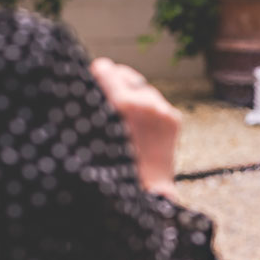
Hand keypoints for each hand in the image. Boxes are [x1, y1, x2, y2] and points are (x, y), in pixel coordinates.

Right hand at [90, 57, 180, 199]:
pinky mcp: (174, 118)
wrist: (146, 191)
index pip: (105, 68)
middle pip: (125, 73)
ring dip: (132, 96)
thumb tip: (85, 78)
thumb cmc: (112, 166)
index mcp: (124, 104)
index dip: (95, 76)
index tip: (90, 84)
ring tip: (123, 117)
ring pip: (141, 87)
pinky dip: (146, 108)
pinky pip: (155, 101)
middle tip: (106, 99)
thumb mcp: (92, 132)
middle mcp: (147, 103)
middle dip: (114, 84)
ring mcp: (164, 110)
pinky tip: (139, 126)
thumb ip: (89, 103)